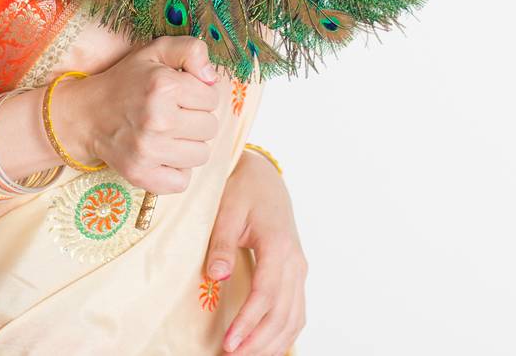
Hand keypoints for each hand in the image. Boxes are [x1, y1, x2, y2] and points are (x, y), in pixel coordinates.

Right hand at [61, 36, 220, 193]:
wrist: (86, 114)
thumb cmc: (127, 82)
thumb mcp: (156, 51)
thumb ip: (191, 50)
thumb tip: (212, 79)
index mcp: (164, 86)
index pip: (212, 98)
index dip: (199, 95)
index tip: (180, 95)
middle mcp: (157, 119)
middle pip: (210, 127)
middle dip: (196, 119)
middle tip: (173, 114)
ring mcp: (148, 150)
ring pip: (201, 155)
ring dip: (189, 145)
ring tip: (168, 134)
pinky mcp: (140, 174)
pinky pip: (182, 181)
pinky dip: (177, 171)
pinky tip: (163, 155)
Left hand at [204, 150, 306, 355]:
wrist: (265, 178)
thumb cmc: (243, 190)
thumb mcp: (227, 210)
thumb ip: (221, 244)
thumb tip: (216, 275)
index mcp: (278, 245)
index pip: (266, 294)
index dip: (248, 322)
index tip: (229, 343)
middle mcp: (295, 261)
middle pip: (283, 313)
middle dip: (258, 342)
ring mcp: (299, 269)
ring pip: (294, 318)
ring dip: (272, 343)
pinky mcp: (297, 275)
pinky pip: (297, 312)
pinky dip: (284, 334)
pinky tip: (266, 347)